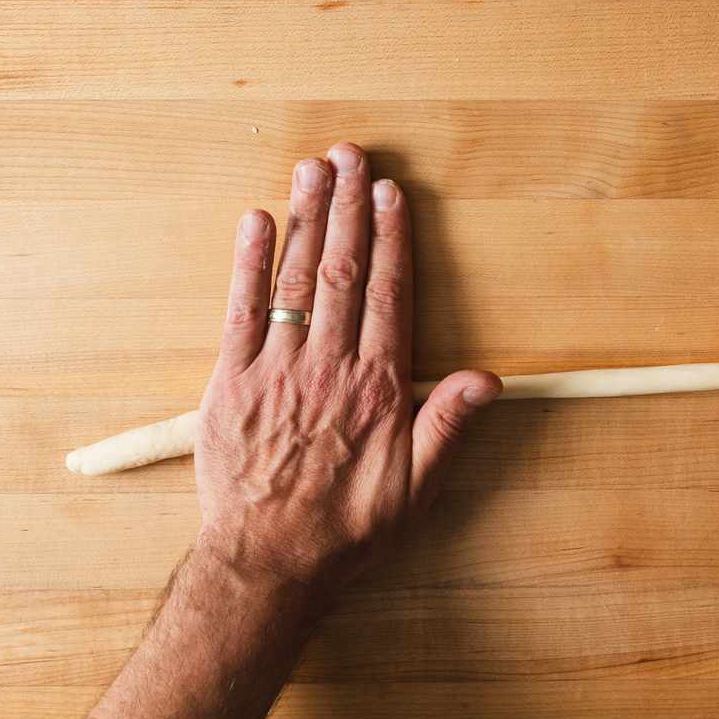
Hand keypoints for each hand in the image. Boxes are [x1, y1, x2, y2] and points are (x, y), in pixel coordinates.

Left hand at [194, 143, 500, 589]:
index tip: (391, 193)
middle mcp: (328, 367)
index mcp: (376, 388)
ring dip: (307, 218)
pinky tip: (257, 220)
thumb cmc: (348, 528)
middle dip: (348, 207)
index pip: (388, 295)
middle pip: (342, 270)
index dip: (390, 238)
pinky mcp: (231, 381)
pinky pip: (241, 310)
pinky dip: (248, 263)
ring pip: (296, 278)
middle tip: (351, 155)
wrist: (268, 563)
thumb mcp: (417, 490)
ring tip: (314, 168)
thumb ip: (447, 427)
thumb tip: (486, 378)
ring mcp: (277, 369)